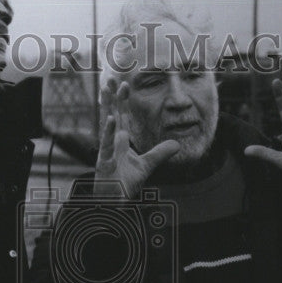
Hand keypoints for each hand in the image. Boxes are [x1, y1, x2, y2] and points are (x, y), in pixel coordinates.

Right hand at [95, 79, 178, 197]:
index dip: (122, 101)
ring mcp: (106, 152)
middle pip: (112, 115)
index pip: (121, 117)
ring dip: (107, 108)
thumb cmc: (124, 184)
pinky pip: (107, 146)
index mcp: (120, 141)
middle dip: (112, 98)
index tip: (125, 84)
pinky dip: (108, 133)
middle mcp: (111, 143)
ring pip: (106, 126)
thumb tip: (177, 144)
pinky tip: (111, 120)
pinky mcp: (104, 163)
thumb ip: (160, 153)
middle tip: (112, 78)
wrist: (113, 204)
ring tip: (107, 91)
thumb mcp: (147, 166)